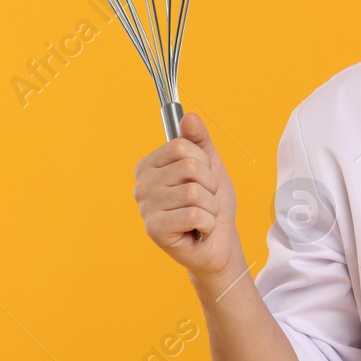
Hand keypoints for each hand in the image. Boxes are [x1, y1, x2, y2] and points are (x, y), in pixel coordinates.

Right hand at [132, 112, 244, 280]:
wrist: (219, 243)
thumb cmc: (212, 204)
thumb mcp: (211, 166)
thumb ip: (199, 140)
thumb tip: (189, 117)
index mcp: (149, 166)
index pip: (181, 146)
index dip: (203, 162)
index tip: (202, 178)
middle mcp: (141, 185)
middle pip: (189, 167)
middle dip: (210, 185)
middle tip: (204, 201)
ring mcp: (145, 208)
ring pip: (194, 192)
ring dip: (211, 206)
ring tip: (202, 216)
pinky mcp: (154, 230)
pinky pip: (194, 214)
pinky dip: (208, 223)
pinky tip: (199, 230)